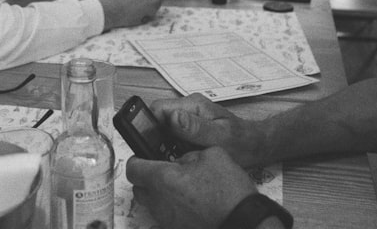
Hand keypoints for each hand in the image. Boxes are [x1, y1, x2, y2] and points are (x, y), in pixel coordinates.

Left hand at [126, 147, 256, 228]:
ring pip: (152, 203)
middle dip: (147, 177)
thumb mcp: (212, 155)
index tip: (145, 156)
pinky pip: (166, 217)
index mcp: (163, 179)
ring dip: (160, 193)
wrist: (244, 222)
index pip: (133, 168)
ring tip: (181, 186)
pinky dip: (172, 208)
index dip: (138, 159)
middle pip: (138, 188)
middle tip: (164, 170)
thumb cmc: (229, 193)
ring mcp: (167, 220)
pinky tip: (190, 202)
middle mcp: (160, 202)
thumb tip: (181, 160)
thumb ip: (189, 154)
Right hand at [150, 93, 265, 167]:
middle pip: (158, 119)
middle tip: (162, 154)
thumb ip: (196, 128)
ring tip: (173, 157)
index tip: (149, 143)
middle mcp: (188, 108)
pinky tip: (180, 158)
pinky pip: (172, 136)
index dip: (150, 125)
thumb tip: (174, 117)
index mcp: (193, 105)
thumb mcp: (219, 137)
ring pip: (163, 129)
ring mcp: (188, 118)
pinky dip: (172, 147)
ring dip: (164, 144)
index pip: (158, 108)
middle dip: (156, 137)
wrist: (254, 145)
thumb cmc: (241, 141)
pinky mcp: (189, 129)